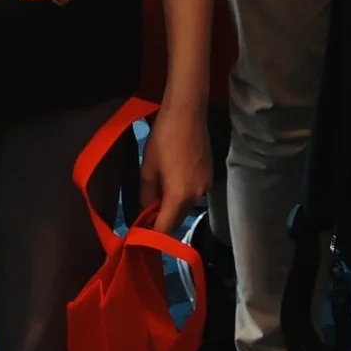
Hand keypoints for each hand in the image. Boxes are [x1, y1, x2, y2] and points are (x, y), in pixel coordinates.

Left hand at [138, 103, 212, 235]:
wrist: (187, 113)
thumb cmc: (163, 138)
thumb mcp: (148, 168)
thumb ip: (146, 196)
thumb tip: (146, 212)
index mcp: (179, 196)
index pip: (165, 228)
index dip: (152, 236)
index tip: (140, 237)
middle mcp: (196, 196)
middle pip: (178, 220)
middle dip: (162, 222)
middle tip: (145, 218)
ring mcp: (206, 186)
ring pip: (186, 207)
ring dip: (172, 208)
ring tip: (157, 197)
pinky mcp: (210, 176)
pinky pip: (193, 194)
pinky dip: (182, 196)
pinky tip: (172, 182)